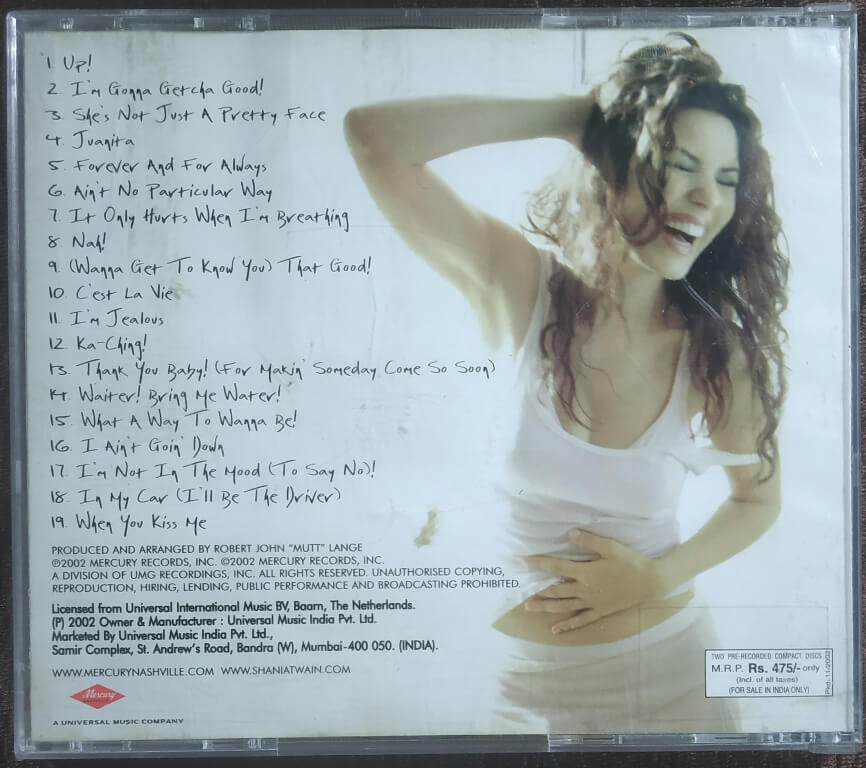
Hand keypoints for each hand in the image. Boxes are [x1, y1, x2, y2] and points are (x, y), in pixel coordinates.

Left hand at [523, 529, 672, 634]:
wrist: (650, 582)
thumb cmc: (630, 562)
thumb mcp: (611, 547)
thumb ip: (589, 540)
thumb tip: (569, 534)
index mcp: (586, 573)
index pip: (557, 567)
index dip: (540, 563)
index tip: (525, 560)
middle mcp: (585, 590)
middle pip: (556, 591)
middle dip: (538, 592)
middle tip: (522, 594)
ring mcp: (592, 603)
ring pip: (564, 606)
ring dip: (546, 608)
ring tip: (530, 608)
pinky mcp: (600, 611)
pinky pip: (581, 620)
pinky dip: (568, 625)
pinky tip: (556, 630)